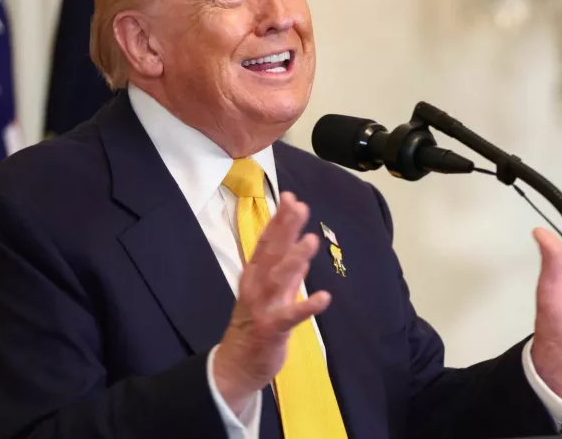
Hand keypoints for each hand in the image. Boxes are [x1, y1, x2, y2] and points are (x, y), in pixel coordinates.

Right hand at [212, 192, 330, 413]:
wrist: (237, 365)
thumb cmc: (256, 326)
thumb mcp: (272, 294)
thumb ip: (288, 274)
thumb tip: (301, 252)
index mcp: (255, 274)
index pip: (267, 241)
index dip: (279, 219)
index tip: (291, 197)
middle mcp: (256, 286)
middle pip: (271, 252)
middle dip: (285, 228)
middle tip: (300, 206)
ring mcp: (262, 307)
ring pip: (278, 278)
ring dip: (294, 258)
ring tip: (311, 240)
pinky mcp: (272, 328)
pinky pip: (291, 316)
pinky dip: (307, 306)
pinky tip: (324, 297)